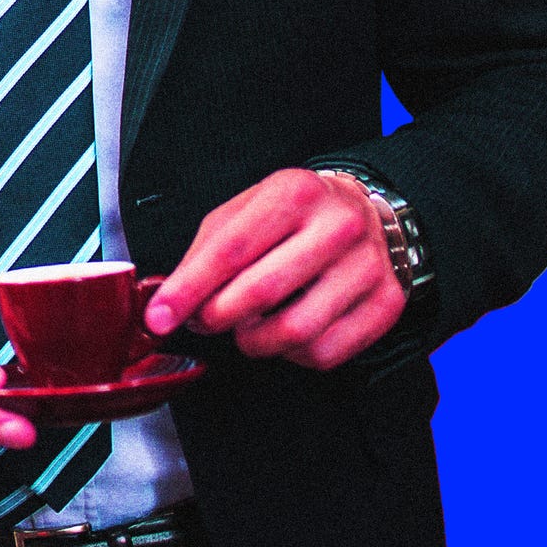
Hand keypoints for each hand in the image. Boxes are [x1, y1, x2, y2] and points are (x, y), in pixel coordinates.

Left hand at [144, 168, 405, 369]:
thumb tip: (168, 301)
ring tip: (247, 326)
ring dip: (254, 341)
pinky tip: (287, 331)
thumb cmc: (292, 216)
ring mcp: (368, 266)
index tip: (159, 318)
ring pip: (294, 332)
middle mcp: (338, 226)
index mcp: (294, 193)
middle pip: (261, 293)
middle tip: (204, 321)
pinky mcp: (386, 303)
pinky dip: (292, 354)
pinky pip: (324, 353)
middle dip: (217, 318)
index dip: (188, 290)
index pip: (231, 249)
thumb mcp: (244, 213)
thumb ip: (204, 253)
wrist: (365, 212)